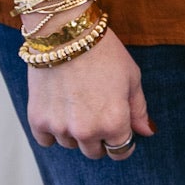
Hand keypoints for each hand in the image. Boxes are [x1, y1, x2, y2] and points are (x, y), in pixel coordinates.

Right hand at [26, 26, 154, 159]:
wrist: (65, 32)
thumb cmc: (103, 51)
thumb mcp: (131, 77)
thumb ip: (139, 109)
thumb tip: (147, 132)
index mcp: (114, 123)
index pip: (120, 151)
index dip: (121, 140)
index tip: (117, 129)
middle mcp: (87, 131)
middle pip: (94, 152)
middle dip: (98, 137)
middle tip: (95, 111)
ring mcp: (60, 127)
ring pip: (70, 144)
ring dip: (74, 132)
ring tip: (75, 103)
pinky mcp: (38, 119)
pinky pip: (46, 140)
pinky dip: (51, 131)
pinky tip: (57, 111)